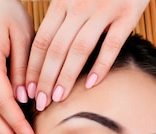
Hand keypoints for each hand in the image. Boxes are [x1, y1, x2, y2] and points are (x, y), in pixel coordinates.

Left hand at [26, 0, 149, 110]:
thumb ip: (59, 18)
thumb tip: (42, 53)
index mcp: (62, 2)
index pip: (42, 41)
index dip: (33, 67)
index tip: (28, 89)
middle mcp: (80, 6)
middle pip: (56, 48)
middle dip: (45, 78)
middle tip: (39, 102)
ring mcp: (104, 10)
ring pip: (80, 49)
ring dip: (66, 76)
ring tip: (58, 98)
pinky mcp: (128, 13)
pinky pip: (112, 44)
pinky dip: (101, 65)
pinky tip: (92, 84)